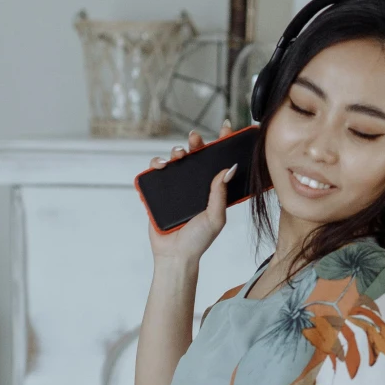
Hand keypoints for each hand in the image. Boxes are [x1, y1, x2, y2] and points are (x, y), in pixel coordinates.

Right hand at [146, 122, 239, 270]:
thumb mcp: (216, 217)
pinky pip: (156, 171)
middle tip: (195, 138)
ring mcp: (177, 187)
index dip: (223, 143)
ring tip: (179, 155)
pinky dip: (157, 163)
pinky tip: (161, 165)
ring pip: (176, 160)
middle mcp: (196, 185)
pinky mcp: (159, 191)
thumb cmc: (199, 240)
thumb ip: (221, 193)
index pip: (218, 161)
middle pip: (196, 155)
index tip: (226, 128)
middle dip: (196, 142)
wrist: (174, 256)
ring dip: (177, 151)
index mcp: (213, 189)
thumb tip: (228, 168)